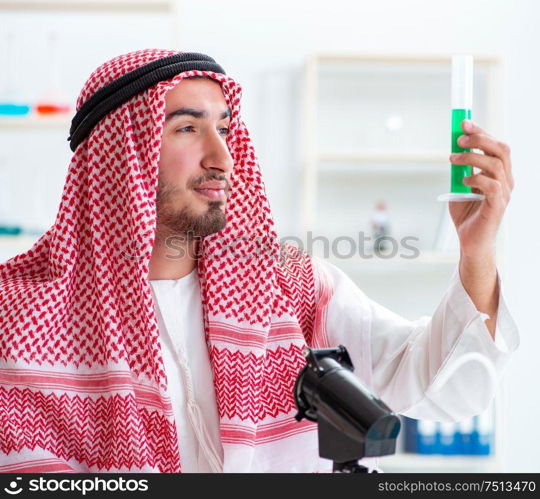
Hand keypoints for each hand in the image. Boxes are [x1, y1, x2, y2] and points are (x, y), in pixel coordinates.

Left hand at [448, 120, 513, 258]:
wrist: (470, 241)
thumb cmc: (467, 214)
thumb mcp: (460, 185)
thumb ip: (459, 169)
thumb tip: (453, 149)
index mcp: (500, 173)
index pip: (496, 146)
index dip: (482, 132)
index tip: (464, 123)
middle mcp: (506, 180)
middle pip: (501, 150)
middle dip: (480, 139)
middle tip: (458, 139)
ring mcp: (504, 193)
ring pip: (496, 164)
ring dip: (472, 157)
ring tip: (453, 159)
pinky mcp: (498, 206)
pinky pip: (492, 185)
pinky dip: (476, 178)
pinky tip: (464, 180)